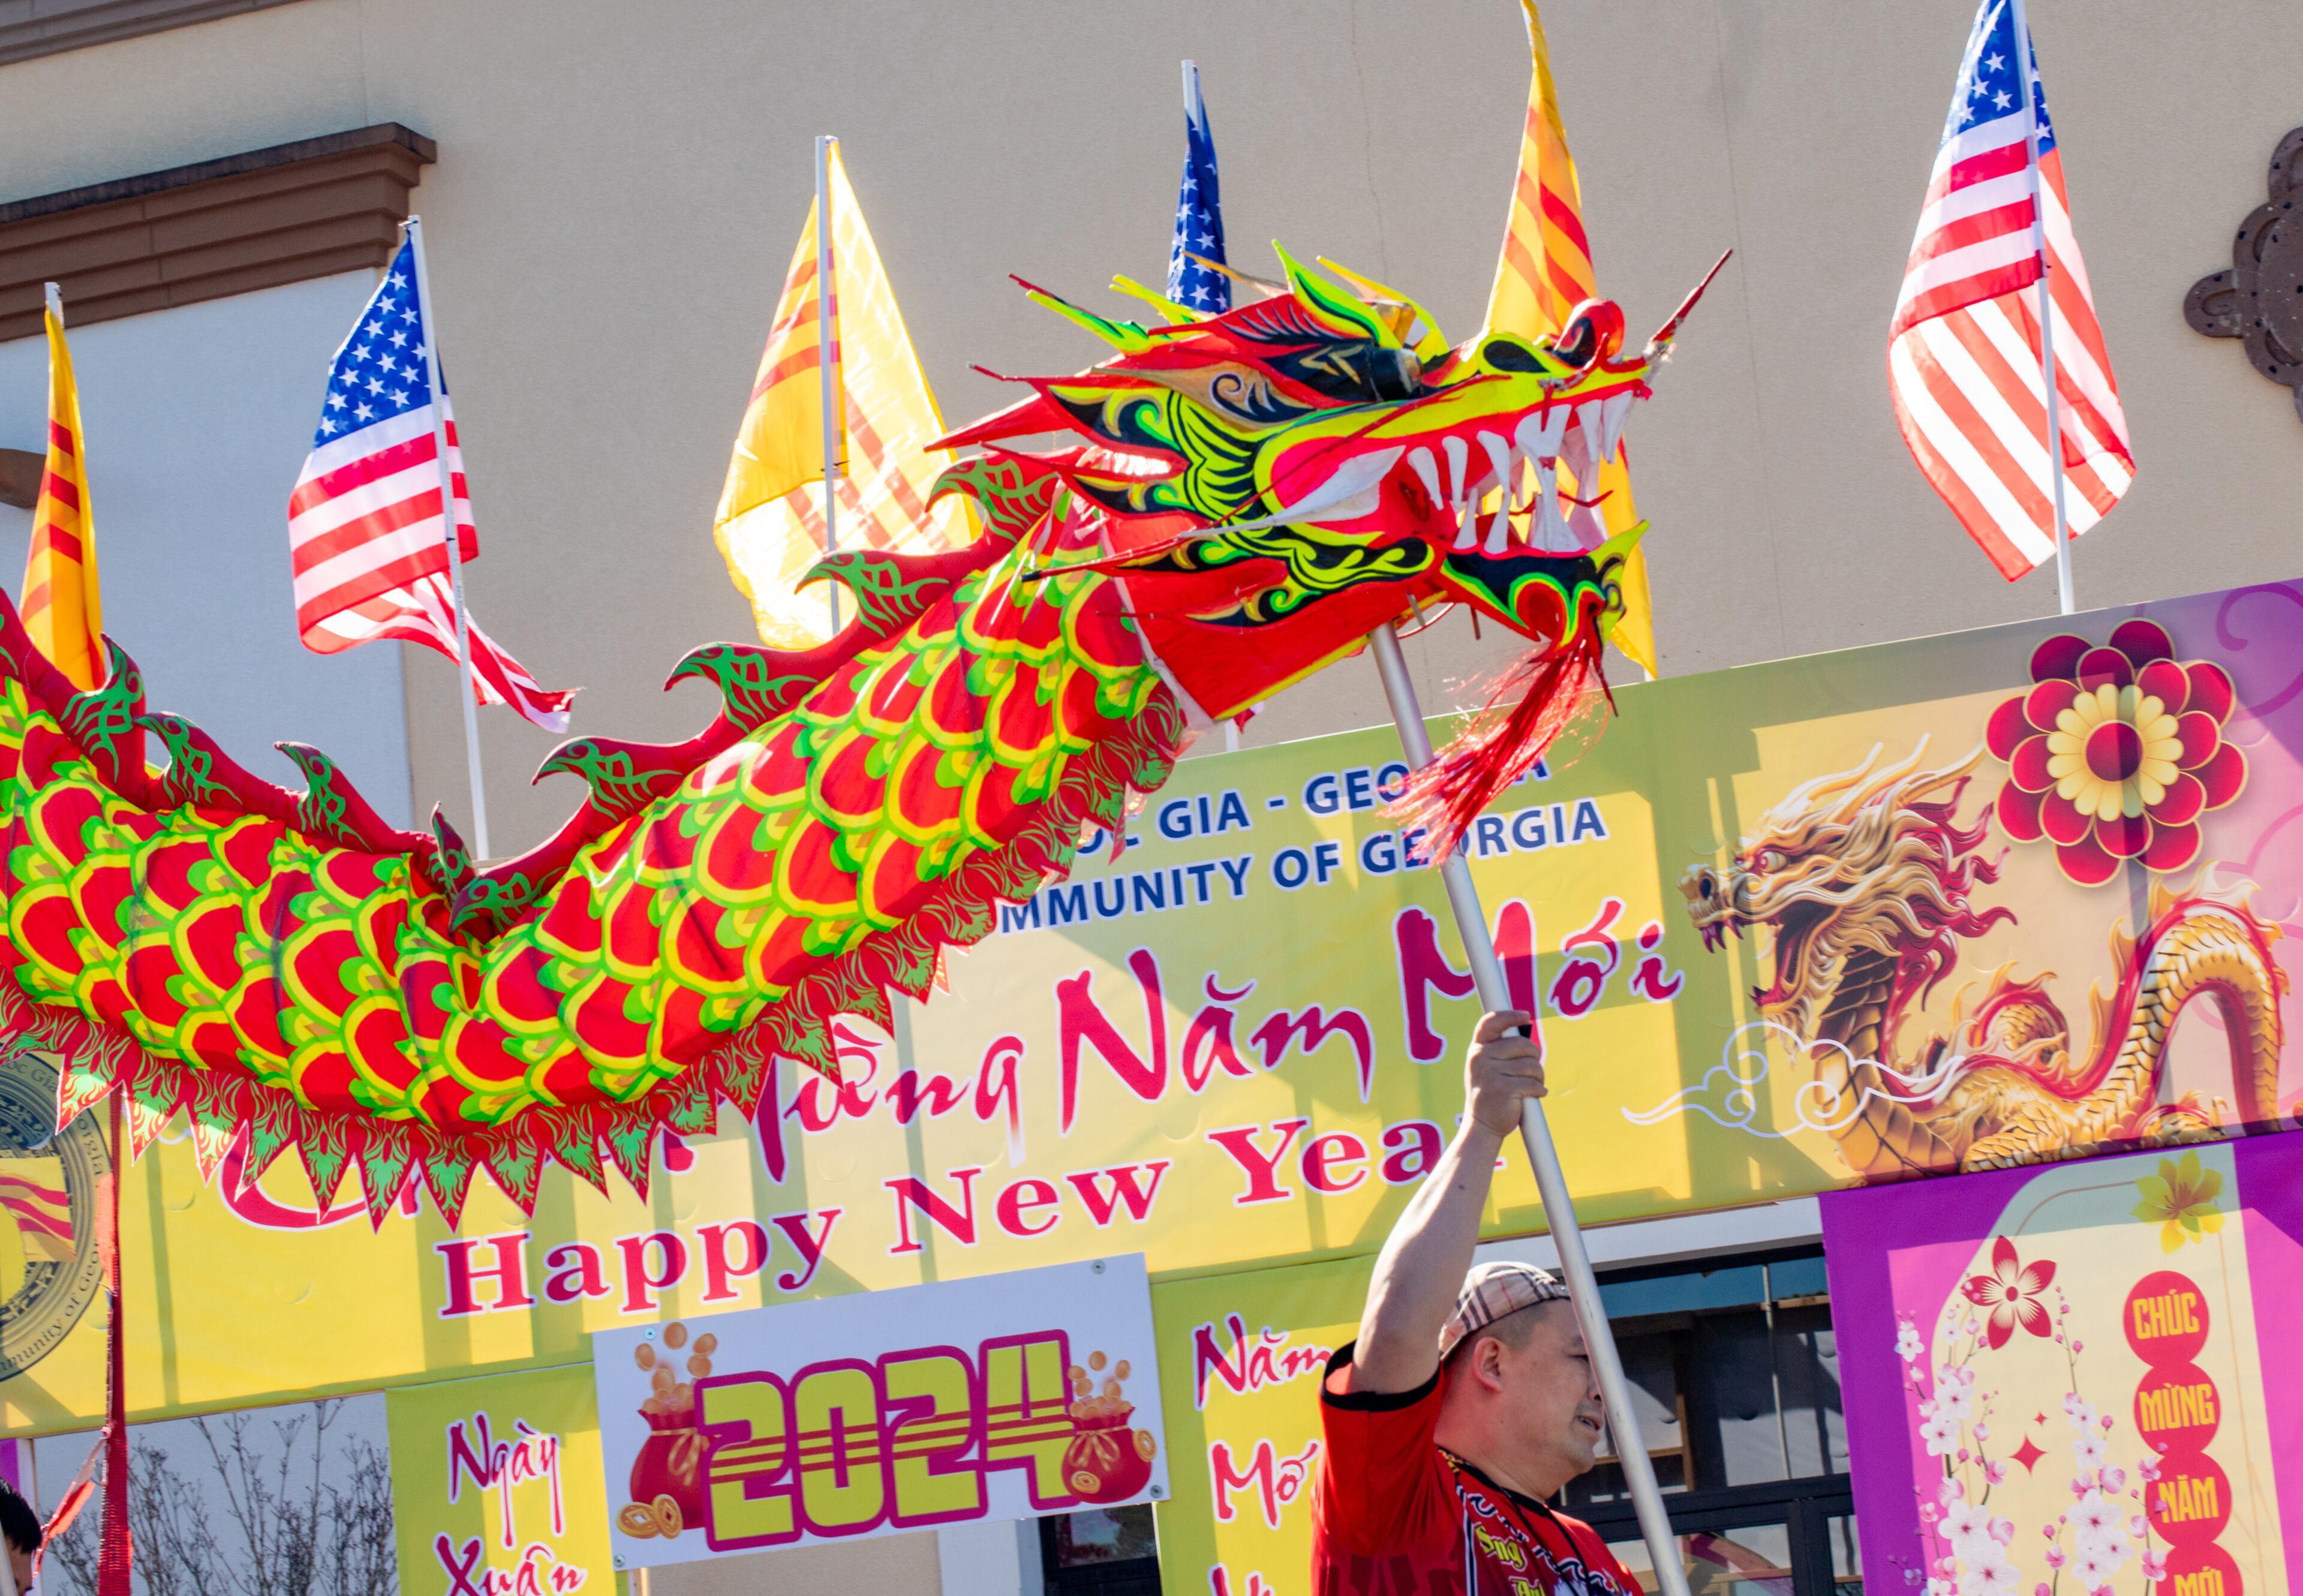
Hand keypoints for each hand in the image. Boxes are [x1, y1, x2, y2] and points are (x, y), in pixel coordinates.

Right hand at [1464, 1010, 1544, 1136]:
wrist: (1482, 1125)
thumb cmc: (1490, 1092)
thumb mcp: (1486, 1067)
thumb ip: (1499, 1048)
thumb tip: (1523, 1025)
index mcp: (1477, 1050)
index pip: (1491, 1022)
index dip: (1509, 1015)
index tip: (1525, 1016)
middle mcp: (1480, 1058)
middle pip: (1522, 1044)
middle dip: (1535, 1056)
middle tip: (1533, 1070)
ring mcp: (1490, 1074)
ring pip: (1531, 1065)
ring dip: (1539, 1076)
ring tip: (1532, 1085)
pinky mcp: (1503, 1090)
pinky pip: (1533, 1083)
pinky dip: (1539, 1090)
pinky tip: (1535, 1095)